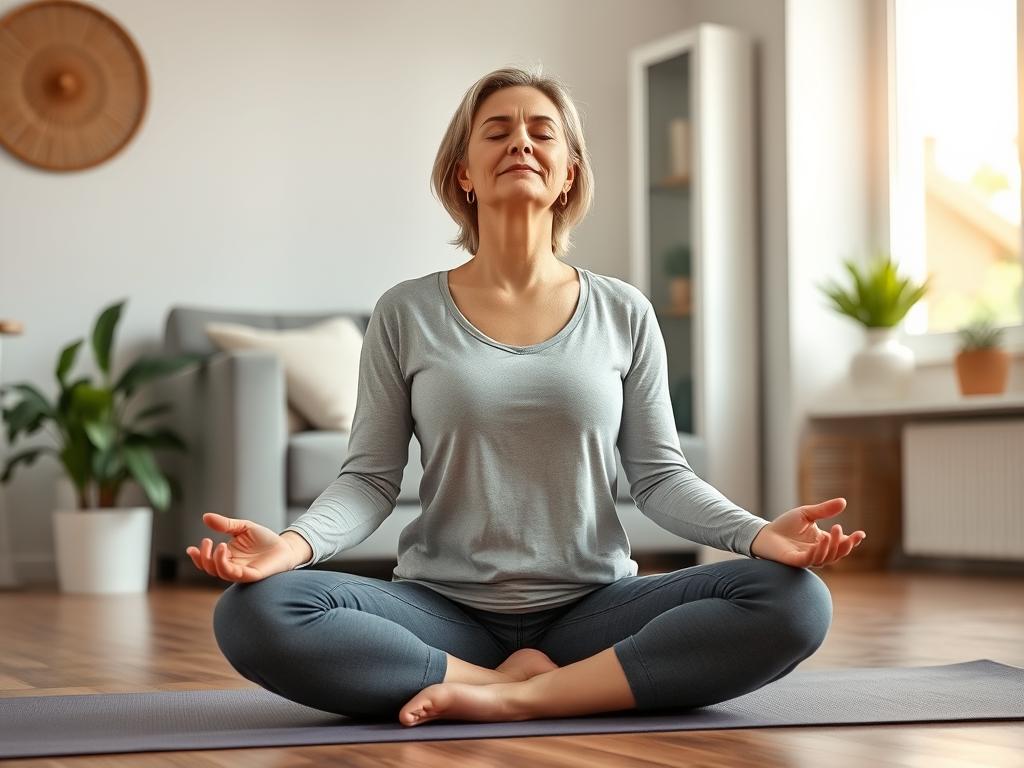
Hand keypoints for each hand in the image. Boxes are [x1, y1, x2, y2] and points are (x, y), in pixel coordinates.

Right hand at [185, 513, 294, 582]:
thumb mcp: (242, 527)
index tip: (190, 548)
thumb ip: (225, 524)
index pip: (208, 562)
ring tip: (218, 544)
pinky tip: (224, 549)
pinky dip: (225, 564)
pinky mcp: (251, 575)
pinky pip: (234, 574)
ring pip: (221, 572)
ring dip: (214, 560)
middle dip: (203, 558)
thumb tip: (205, 517)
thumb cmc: (265, 539)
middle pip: (210, 569)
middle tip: (206, 541)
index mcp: (228, 557)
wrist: (285, 546)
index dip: (198, 557)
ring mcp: (241, 572)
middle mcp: (232, 566)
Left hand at [749, 498, 865, 567]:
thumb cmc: (785, 525)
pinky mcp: (796, 561)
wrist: (764, 533)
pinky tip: (821, 541)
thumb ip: (824, 510)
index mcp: (822, 543)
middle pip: (837, 554)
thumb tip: (844, 501)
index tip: (861, 534)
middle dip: (844, 545)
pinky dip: (818, 552)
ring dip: (831, 547)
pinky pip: (810, 560)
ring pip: (826, 558)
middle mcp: (818, 553)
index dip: (852, 541)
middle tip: (841, 529)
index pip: (841, 545)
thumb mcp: (807, 514)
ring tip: (832, 532)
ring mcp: (808, 558)